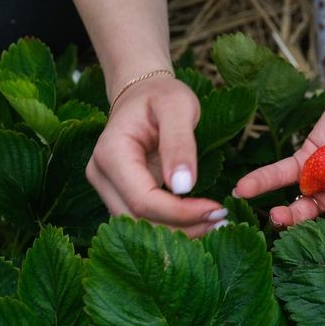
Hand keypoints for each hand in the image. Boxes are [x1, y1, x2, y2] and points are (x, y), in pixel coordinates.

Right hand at [86, 76, 227, 236]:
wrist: (143, 93)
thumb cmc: (161, 96)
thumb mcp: (177, 108)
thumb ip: (180, 143)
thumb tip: (184, 186)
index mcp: (111, 153)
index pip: (143, 200)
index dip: (180, 212)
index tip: (216, 209)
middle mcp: (102, 175)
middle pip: (139, 219)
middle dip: (183, 227)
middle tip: (223, 221)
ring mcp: (108, 187)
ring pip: (140, 226)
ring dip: (179, 232)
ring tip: (216, 223)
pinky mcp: (121, 194)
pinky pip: (145, 219)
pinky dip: (173, 225)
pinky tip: (201, 220)